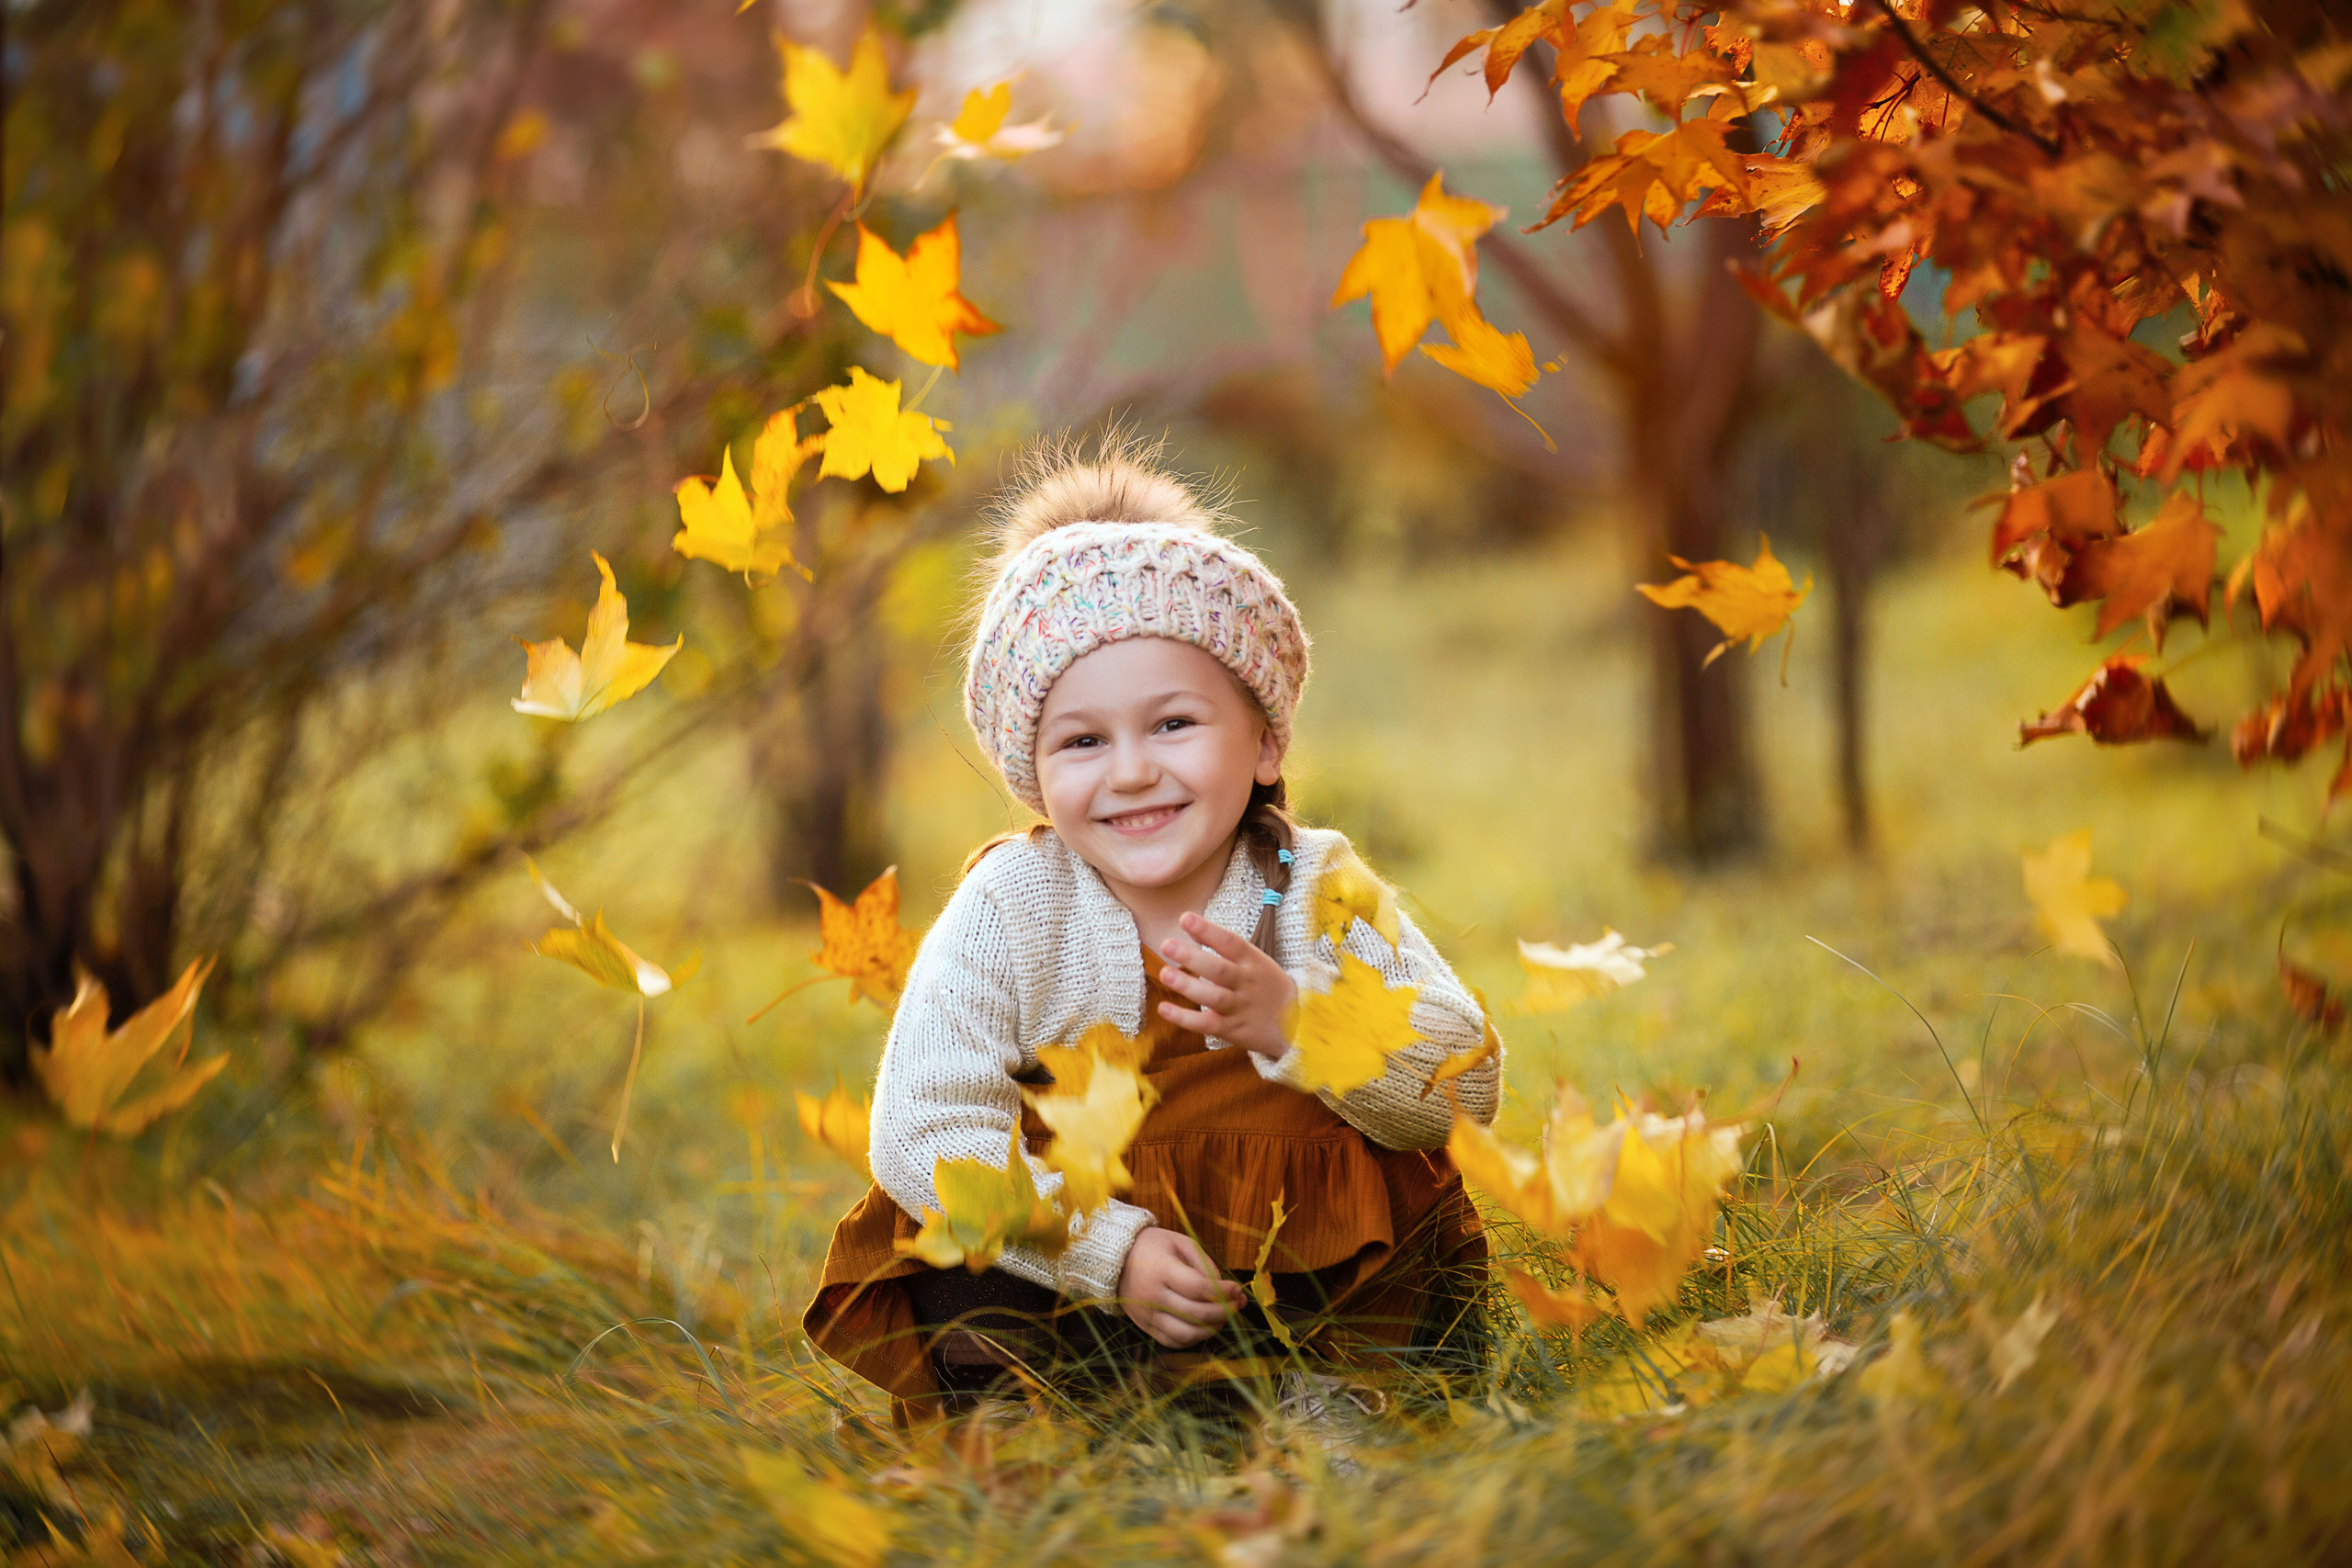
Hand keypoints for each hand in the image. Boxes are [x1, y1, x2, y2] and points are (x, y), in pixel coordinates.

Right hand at [1118, 1226, 1244, 1347]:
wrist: (1115, 1260)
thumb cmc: (1152, 1246)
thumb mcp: (1179, 1241)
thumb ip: (1204, 1262)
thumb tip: (1223, 1287)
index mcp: (1162, 1270)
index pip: (1199, 1288)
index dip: (1224, 1292)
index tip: (1237, 1289)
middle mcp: (1153, 1296)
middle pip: (1196, 1314)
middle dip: (1224, 1312)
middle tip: (1237, 1305)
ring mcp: (1148, 1315)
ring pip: (1186, 1335)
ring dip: (1211, 1329)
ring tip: (1223, 1317)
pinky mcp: (1145, 1327)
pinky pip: (1173, 1342)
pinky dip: (1193, 1339)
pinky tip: (1204, 1326)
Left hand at [1156, 912, 1297, 1057]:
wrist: (1297, 1023)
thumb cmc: (1266, 985)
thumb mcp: (1256, 961)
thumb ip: (1225, 946)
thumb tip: (1191, 925)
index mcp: (1253, 961)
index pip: (1230, 942)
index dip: (1208, 930)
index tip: (1185, 918)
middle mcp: (1246, 983)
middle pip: (1219, 969)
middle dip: (1192, 957)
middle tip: (1166, 945)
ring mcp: (1240, 1007)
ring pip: (1213, 997)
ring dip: (1188, 986)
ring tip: (1165, 973)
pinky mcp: (1232, 1029)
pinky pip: (1206, 1024)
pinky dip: (1184, 1018)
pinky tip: (1163, 1008)